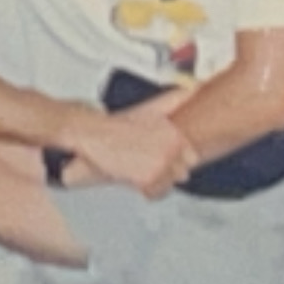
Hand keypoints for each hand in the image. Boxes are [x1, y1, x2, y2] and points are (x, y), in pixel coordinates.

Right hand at [68, 96, 196, 199]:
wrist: (91, 134)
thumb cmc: (116, 124)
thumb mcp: (150, 108)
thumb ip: (173, 100)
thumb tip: (192, 89)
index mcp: (175, 133)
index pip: (191, 157)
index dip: (173, 158)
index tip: (158, 154)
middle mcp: (171, 148)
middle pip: (181, 173)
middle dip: (165, 170)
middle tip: (144, 161)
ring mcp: (160, 164)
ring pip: (168, 185)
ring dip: (154, 181)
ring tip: (137, 168)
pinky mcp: (148, 178)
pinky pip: (156, 194)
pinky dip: (145, 190)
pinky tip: (134, 177)